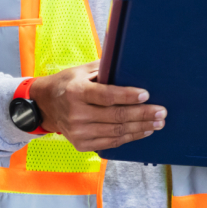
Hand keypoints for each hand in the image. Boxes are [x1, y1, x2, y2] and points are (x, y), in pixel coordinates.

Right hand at [30, 62, 165, 151]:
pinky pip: (110, 142)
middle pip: (116, 117)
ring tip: (157, 123)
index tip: (146, 94)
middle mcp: (76, 114)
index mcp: (76, 91)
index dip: (128, 96)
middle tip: (161, 111)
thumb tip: (129, 63)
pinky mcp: (81, 144)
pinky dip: (129, 137)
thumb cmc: (67, 83)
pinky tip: (142, 131)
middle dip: (142, 114)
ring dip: (140, 128)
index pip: (106, 96)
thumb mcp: (81, 71)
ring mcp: (78, 132)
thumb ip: (104, 69)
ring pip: (116, 132)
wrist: (45, 105)